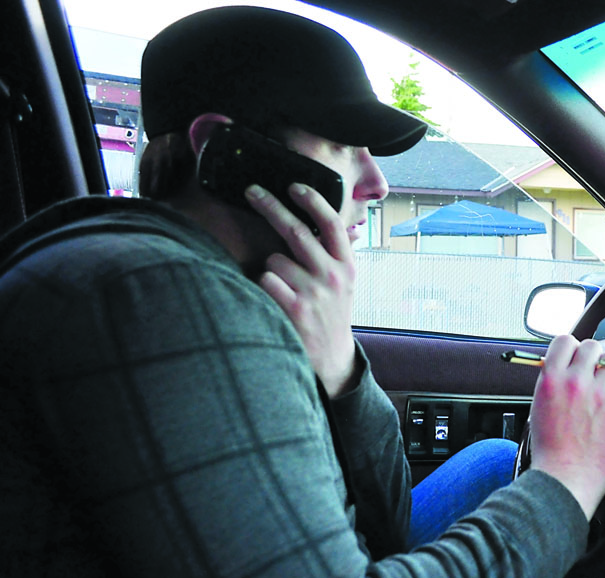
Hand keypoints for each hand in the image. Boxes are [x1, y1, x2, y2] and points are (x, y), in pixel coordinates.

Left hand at [245, 182, 358, 396]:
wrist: (333, 361)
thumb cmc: (332, 316)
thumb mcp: (345, 284)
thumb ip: (333, 254)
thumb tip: (318, 220)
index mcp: (347, 266)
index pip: (332, 223)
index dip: (313, 200)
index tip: (294, 185)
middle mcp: (333, 277)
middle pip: (296, 230)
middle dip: (270, 205)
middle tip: (252, 191)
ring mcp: (313, 294)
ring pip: (274, 260)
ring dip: (270, 270)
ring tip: (283, 290)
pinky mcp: (293, 310)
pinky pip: (265, 281)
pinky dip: (262, 287)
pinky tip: (274, 302)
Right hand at [528, 335, 604, 520]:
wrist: (565, 479)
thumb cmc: (550, 450)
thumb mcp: (538, 407)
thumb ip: (551, 383)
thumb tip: (564, 367)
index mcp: (550, 379)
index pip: (565, 341)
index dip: (571, 348)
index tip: (575, 358)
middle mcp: (574, 381)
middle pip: (591, 346)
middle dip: (592, 357)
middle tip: (592, 373)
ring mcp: (599, 393)